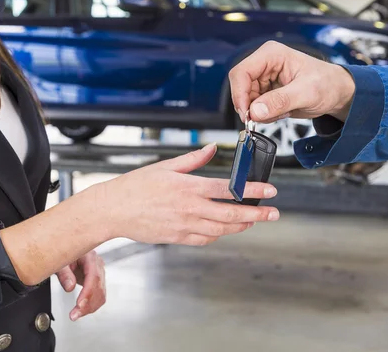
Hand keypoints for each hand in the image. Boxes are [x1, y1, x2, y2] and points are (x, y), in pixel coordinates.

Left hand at [56, 251, 105, 320]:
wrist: (66, 252)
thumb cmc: (63, 253)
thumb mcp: (60, 261)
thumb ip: (64, 274)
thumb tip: (70, 287)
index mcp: (90, 257)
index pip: (94, 276)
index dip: (88, 292)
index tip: (79, 305)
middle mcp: (97, 264)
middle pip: (99, 287)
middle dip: (87, 304)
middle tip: (74, 315)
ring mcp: (99, 273)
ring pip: (101, 294)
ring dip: (90, 307)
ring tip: (76, 315)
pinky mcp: (98, 281)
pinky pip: (99, 295)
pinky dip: (91, 305)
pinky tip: (82, 310)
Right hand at [87, 143, 279, 245]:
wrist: (114, 210)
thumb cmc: (136, 186)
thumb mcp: (165, 166)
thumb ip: (192, 159)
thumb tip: (211, 148)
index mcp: (188, 187)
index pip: (228, 190)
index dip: (252, 191)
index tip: (269, 191)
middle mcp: (190, 208)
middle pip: (231, 215)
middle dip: (256, 214)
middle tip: (272, 213)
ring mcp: (184, 226)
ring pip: (221, 230)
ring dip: (241, 226)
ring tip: (253, 221)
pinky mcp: (178, 238)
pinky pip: (205, 239)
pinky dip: (219, 235)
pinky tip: (225, 229)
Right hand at [229, 41, 355, 122]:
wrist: (337, 92)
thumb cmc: (328, 84)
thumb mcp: (306, 93)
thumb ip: (280, 101)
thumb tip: (255, 111)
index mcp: (272, 54)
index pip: (241, 72)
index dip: (239, 94)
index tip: (247, 113)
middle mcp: (265, 64)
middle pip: (240, 87)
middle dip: (250, 106)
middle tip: (263, 118)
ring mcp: (264, 78)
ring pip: (246, 99)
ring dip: (260, 112)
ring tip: (282, 111)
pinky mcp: (266, 91)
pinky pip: (255, 106)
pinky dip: (265, 114)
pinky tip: (282, 111)